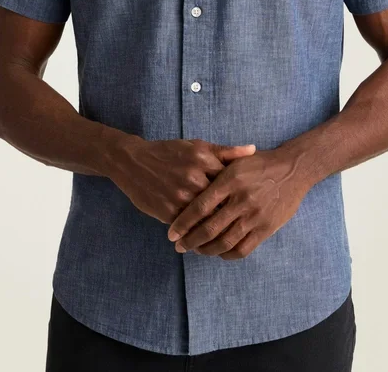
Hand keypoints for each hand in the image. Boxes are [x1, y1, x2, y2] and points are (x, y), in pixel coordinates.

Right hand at [108, 136, 256, 224]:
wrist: (133, 162)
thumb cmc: (169, 153)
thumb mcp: (197, 146)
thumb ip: (225, 152)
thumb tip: (253, 150)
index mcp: (203, 159)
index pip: (232, 181)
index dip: (242, 194)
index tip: (251, 203)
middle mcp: (194, 178)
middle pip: (222, 203)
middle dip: (233, 216)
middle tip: (245, 226)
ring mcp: (181, 196)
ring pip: (207, 219)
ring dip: (217, 230)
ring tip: (229, 238)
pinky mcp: (168, 211)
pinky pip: (189, 228)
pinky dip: (198, 235)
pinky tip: (206, 241)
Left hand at [167, 148, 307, 259]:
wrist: (293, 169)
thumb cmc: (260, 164)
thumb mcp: (236, 161)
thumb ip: (214, 173)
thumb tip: (190, 186)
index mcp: (230, 180)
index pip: (200, 207)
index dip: (183, 223)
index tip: (172, 233)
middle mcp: (241, 199)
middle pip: (210, 228)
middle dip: (190, 241)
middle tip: (179, 246)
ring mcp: (255, 215)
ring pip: (225, 241)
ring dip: (206, 250)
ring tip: (196, 250)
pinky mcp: (267, 228)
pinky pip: (243, 248)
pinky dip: (227, 254)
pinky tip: (218, 252)